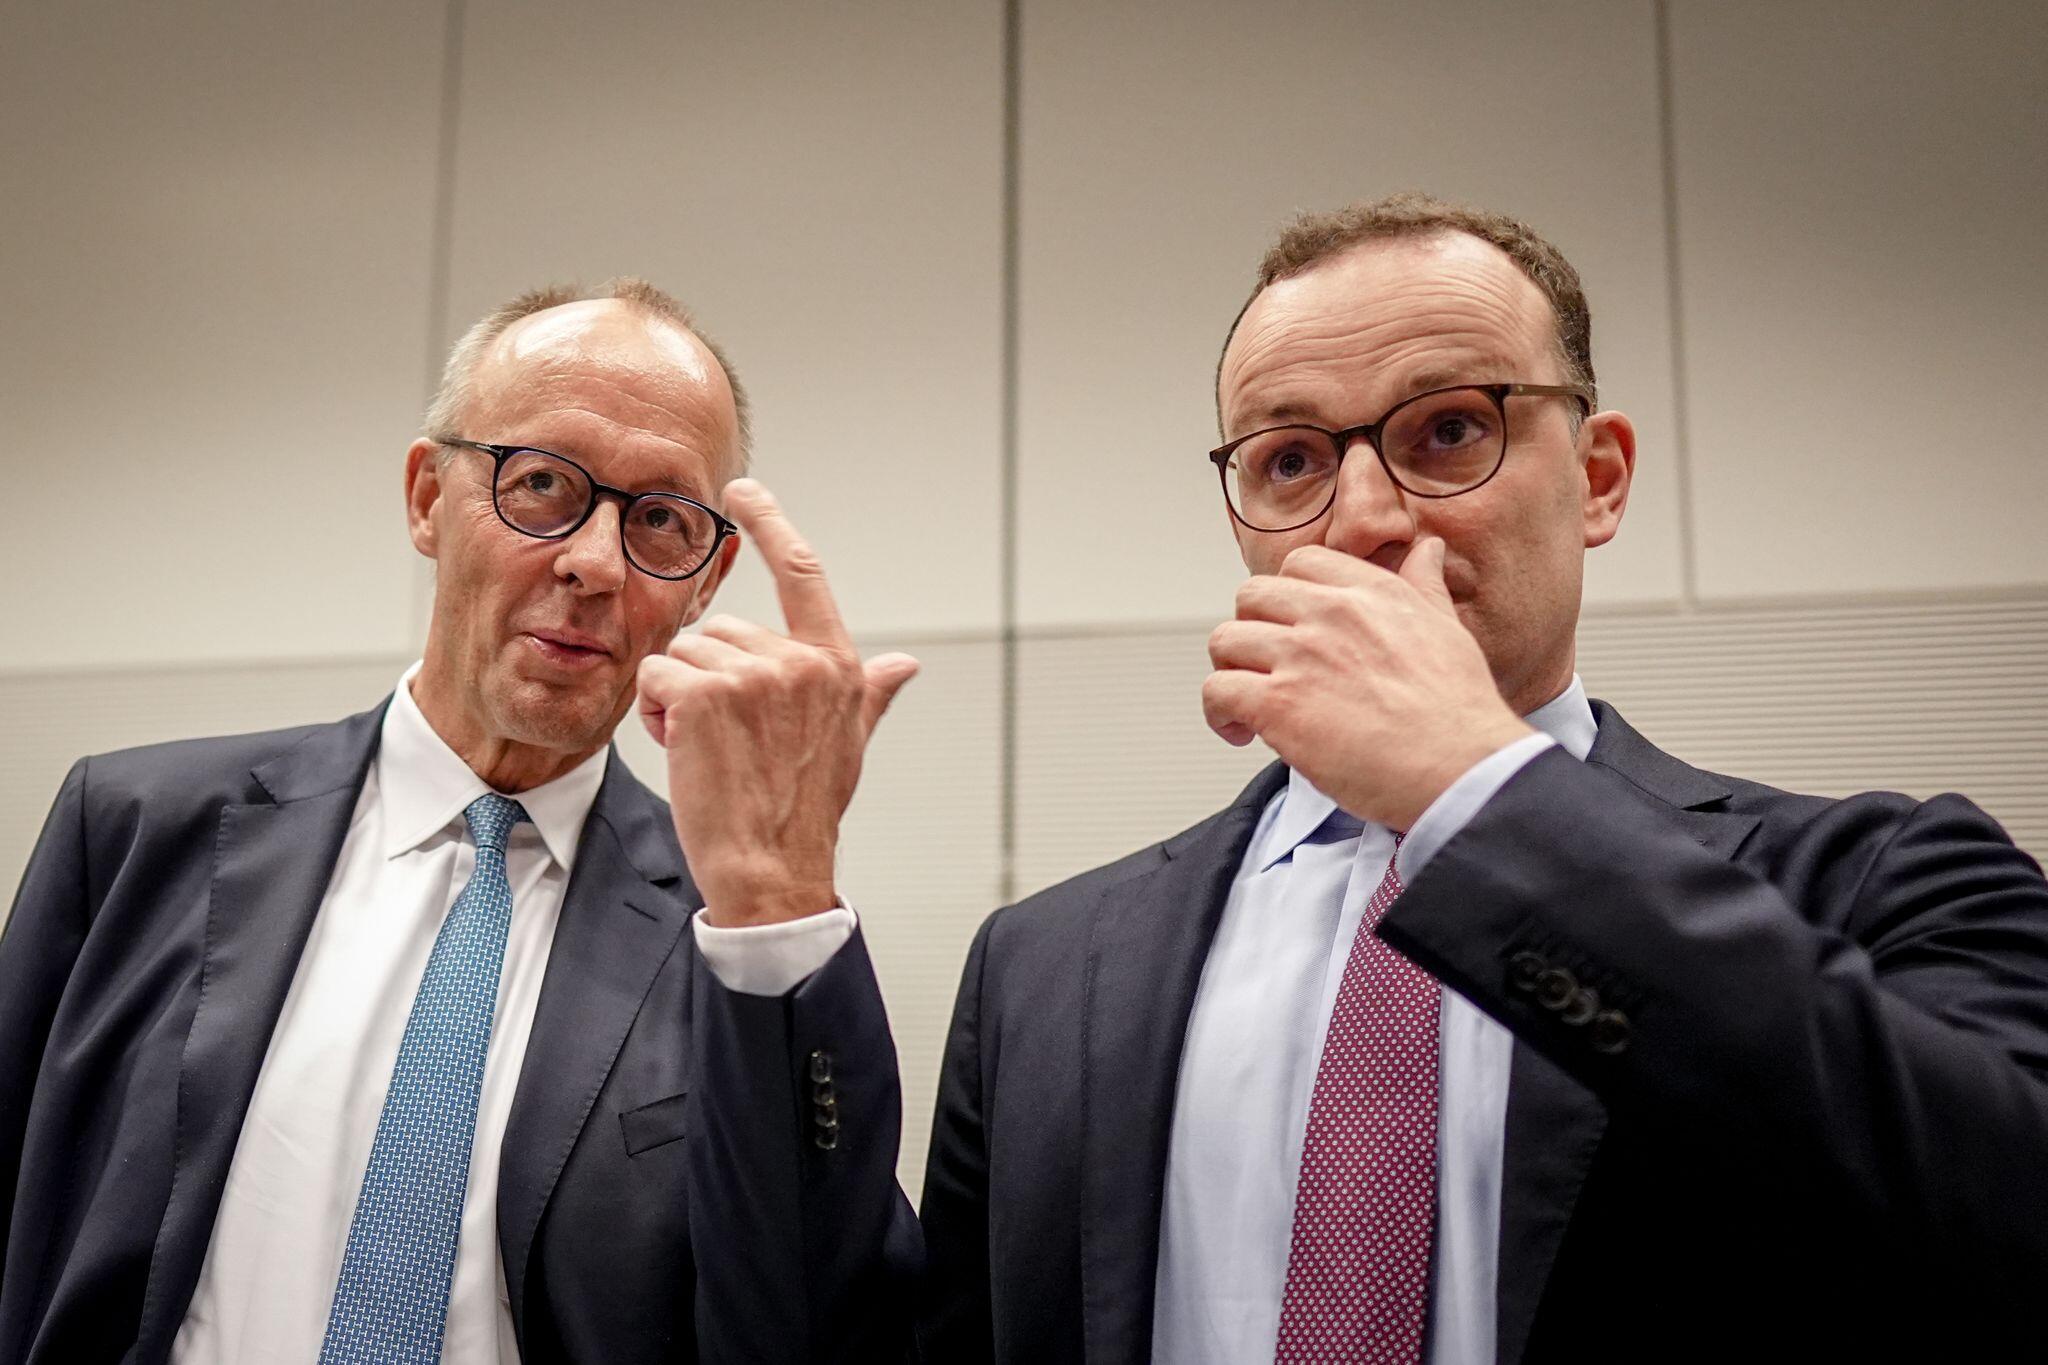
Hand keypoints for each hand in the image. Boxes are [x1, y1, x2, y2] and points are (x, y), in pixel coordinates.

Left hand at [636, 480, 919, 926]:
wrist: (772, 868)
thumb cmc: (804, 809)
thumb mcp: (848, 742)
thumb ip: (870, 692)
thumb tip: (905, 666)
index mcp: (836, 664)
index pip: (804, 572)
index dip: (771, 523)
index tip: (744, 491)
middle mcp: (799, 662)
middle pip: (721, 630)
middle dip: (709, 676)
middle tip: (727, 736)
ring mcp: (753, 675)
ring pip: (683, 655)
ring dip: (679, 698)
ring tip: (710, 748)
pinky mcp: (704, 695)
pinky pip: (656, 676)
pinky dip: (655, 711)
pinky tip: (683, 748)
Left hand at [1202, 537, 1532, 830]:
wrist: (1460, 765)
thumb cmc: (1458, 711)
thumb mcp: (1448, 628)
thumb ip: (1425, 586)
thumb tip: (1425, 550)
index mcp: (1371, 591)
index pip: (1300, 563)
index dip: (1286, 596)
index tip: (1291, 626)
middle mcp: (1330, 614)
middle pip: (1251, 596)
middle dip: (1251, 630)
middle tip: (1265, 666)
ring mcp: (1299, 657)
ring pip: (1225, 641)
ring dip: (1230, 671)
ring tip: (1248, 702)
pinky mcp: (1277, 704)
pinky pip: (1217, 691)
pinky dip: (1219, 713)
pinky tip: (1240, 731)